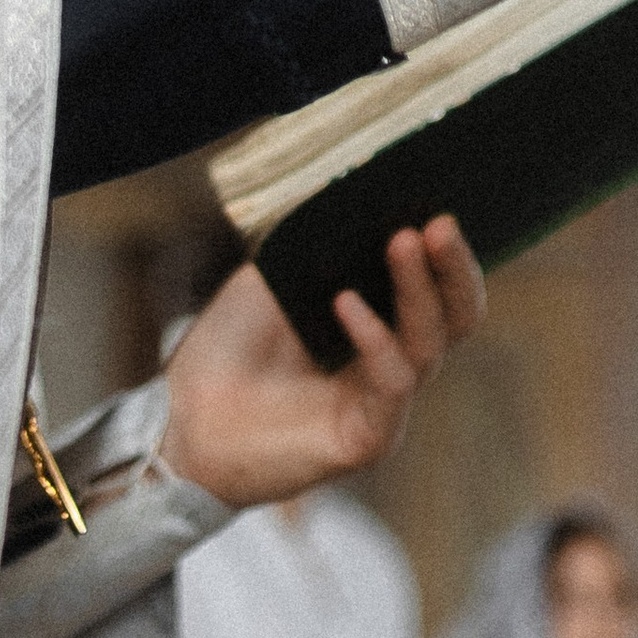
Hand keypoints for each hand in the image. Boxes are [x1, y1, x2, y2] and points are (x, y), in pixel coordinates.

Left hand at [159, 219, 485, 507]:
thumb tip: (363, 198)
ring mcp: (384, 404)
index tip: (438, 204)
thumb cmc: (229, 348)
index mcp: (379, 326)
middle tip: (440, 224)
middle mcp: (392, 366)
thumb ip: (319, 246)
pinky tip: (345, 301)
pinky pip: (391, 383)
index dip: (446, 253)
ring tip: (402, 239)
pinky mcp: (367, 438)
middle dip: (453, 268)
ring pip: (428, 345)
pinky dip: (375, 339)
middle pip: (455, 318)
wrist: (183, 415)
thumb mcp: (274, 278)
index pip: (438, 290)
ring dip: (417, 289)